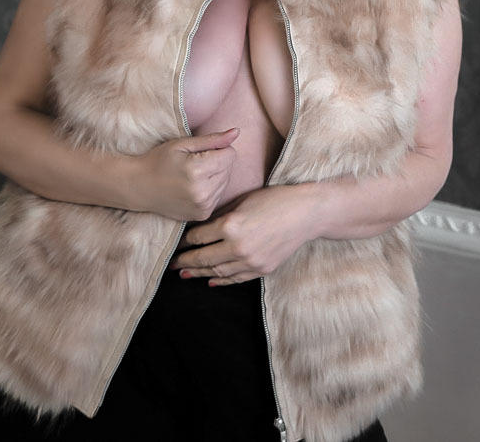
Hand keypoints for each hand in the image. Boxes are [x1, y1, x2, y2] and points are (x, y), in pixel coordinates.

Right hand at [135, 128, 238, 220]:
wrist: (139, 187)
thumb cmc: (160, 160)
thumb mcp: (183, 144)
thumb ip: (213, 139)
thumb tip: (237, 132)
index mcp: (198, 170)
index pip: (230, 154)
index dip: (217, 149)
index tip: (199, 152)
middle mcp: (203, 192)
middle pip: (229, 169)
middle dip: (217, 163)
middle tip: (193, 164)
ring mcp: (202, 206)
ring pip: (226, 182)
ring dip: (214, 177)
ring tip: (192, 176)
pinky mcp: (202, 215)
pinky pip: (218, 196)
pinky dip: (210, 190)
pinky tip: (192, 188)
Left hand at [170, 183, 318, 285]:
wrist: (307, 213)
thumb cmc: (276, 199)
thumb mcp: (244, 200)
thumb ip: (221, 215)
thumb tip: (200, 226)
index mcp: (231, 225)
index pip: (198, 237)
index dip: (184, 241)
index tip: (176, 243)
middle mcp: (238, 247)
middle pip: (203, 258)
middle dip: (185, 261)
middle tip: (172, 264)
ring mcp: (251, 261)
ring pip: (218, 272)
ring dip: (200, 274)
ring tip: (186, 274)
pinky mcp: (262, 269)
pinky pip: (236, 279)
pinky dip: (222, 281)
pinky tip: (211, 281)